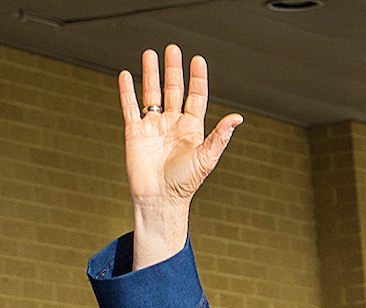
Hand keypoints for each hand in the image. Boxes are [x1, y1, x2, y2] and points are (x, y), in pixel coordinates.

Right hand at [120, 46, 243, 267]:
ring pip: (152, 94)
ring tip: (150, 54)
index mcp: (192, 129)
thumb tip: (238, 118)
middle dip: (173, 69)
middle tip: (172, 49)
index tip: (198, 60)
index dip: (197, 79)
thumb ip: (220, 136)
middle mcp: (173, 124)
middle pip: (173, 90)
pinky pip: (130, 107)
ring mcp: (153, 127)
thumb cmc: (184, 184)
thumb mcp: (206, 158)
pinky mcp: (135, 132)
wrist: (159, 200)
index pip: (196, 97)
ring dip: (151, 74)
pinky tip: (127, 75)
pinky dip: (127, 91)